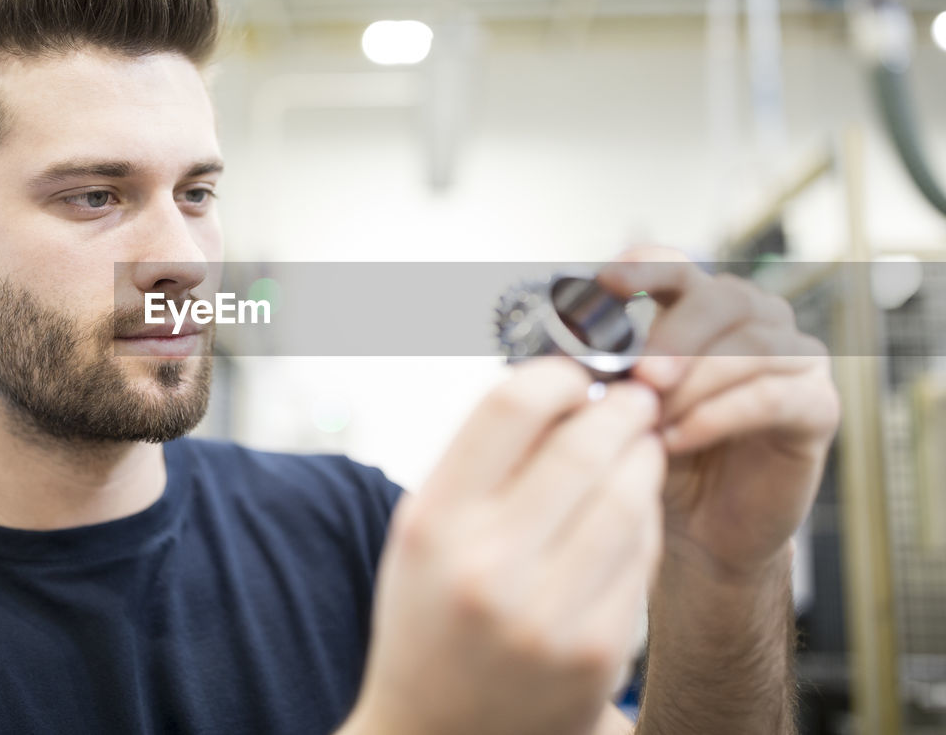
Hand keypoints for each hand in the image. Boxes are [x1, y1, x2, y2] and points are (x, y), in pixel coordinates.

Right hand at [345, 359, 663, 734]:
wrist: (440, 732)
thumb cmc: (431, 615)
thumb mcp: (426, 530)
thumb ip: (480, 461)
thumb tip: (560, 387)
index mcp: (434, 525)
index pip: (509, 409)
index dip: (555, 376)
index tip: (573, 375)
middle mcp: (487, 569)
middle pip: (582, 448)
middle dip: (620, 410)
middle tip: (634, 397)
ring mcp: (549, 616)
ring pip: (627, 499)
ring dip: (643, 457)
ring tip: (640, 444)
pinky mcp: (599, 652)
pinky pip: (642, 557)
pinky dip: (646, 517)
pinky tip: (634, 507)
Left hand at [598, 247, 840, 584]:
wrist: (697, 530)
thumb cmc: (657, 457)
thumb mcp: (618, 408)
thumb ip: (599, 373)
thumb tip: (559, 348)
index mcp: (700, 309)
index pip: (677, 267)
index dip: (645, 267)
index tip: (606, 282)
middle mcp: (755, 322)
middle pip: (723, 298)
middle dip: (677, 335)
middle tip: (641, 376)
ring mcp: (794, 360)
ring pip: (753, 345)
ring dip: (695, 382)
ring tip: (652, 421)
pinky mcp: (816, 406)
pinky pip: (772, 396)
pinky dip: (718, 415)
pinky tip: (678, 439)